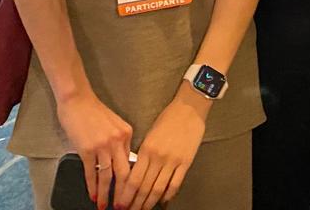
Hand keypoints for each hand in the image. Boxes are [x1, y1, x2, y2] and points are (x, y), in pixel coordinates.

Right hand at [55, 90, 132, 209]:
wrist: (76, 100)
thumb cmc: (93, 111)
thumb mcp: (114, 124)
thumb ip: (119, 141)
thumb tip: (121, 161)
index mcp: (127, 134)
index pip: (132, 163)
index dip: (132, 181)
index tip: (132, 193)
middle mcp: (118, 140)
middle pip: (124, 173)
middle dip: (123, 194)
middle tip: (123, 207)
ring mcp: (102, 146)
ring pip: (107, 176)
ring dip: (106, 194)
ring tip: (105, 206)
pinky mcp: (86, 149)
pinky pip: (91, 173)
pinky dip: (92, 187)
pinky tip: (93, 196)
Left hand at [114, 89, 208, 209]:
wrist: (188, 109)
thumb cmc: (168, 119)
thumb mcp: (150, 134)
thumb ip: (143, 154)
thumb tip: (136, 174)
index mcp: (146, 149)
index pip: (133, 179)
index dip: (126, 195)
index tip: (121, 204)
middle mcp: (158, 157)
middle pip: (144, 187)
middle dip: (135, 203)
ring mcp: (172, 161)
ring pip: (158, 189)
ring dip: (149, 203)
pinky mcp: (186, 162)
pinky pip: (175, 183)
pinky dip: (168, 195)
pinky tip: (163, 200)